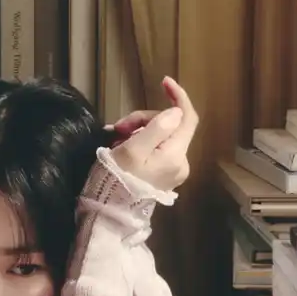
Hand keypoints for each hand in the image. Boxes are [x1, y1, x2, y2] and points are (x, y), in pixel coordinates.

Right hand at [107, 77, 197, 191]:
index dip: (178, 97)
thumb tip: (176, 111)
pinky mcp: (163, 175)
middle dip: (143, 120)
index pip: (187, 118)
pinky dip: (139, 143)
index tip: (164, 82)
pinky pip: (155, 149)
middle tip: (118, 127)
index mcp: (175, 155)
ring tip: (116, 138)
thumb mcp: (132, 150)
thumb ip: (156, 128)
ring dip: (137, 131)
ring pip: (160, 136)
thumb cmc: (117, 180)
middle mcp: (180, 162)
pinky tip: (122, 147)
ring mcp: (173, 170)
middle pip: (169, 126)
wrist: (110, 213)